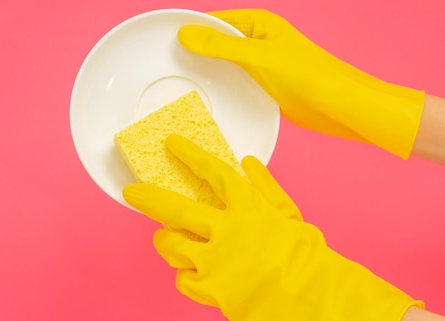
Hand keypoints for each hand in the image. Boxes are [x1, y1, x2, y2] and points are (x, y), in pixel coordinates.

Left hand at [123, 134, 423, 320]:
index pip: (213, 172)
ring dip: (165, 240)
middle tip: (132, 193)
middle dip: (149, 198)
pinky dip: (185, 273)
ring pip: (172, 245)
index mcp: (248, 207)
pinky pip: (183, 277)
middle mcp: (225, 230)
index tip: (172, 144)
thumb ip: (267, 187)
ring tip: (164, 238)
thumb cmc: (307, 258)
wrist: (312, 300)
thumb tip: (249, 162)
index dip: (190, 155)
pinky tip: (194, 270)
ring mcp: (214, 260)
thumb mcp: (291, 216)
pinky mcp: (209, 287)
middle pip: (176, 209)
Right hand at [178, 9, 424, 158]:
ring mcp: (259, 63)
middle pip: (216, 42)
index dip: (190, 30)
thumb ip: (222, 46)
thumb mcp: (259, 58)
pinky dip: (220, 86)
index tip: (162, 43)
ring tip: (178, 83)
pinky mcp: (262, 84)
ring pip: (223, 64)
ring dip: (206, 72)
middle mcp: (257, 39)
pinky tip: (205, 96)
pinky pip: (234, 81)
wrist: (338, 106)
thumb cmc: (307, 76)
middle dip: (194, 52)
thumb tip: (184, 34)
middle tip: (165, 67)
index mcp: (258, 22)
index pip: (214, 20)